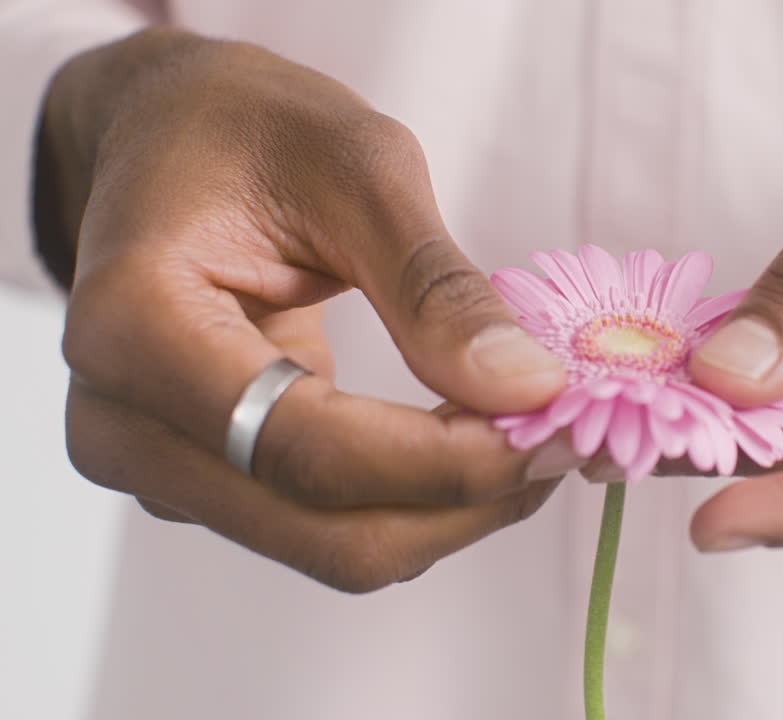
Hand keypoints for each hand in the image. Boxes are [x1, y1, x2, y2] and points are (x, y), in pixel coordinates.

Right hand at [42, 30, 575, 590]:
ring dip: (451, 509)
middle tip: (566, 437)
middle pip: (327, 530)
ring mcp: (159, 464)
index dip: (447, 461)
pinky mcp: (207, 478)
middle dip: (465, 501)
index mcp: (133, 330)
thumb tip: (527, 387)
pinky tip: (473, 435)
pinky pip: (328, 521)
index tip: (557, 426)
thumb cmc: (251, 129)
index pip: (308, 451)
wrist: (168, 136)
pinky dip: (417, 496)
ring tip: (532, 431)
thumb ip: (435, 287)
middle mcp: (123, 425)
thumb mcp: (357, 169)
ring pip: (336, 544)